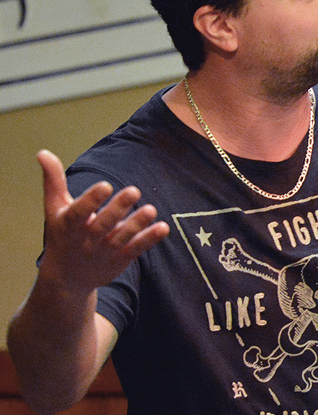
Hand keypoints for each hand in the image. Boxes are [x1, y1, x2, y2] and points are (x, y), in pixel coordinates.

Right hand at [36, 150, 168, 294]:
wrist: (66, 277)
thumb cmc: (62, 233)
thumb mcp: (55, 208)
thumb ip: (53, 181)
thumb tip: (43, 152)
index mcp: (68, 225)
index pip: (79, 213)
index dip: (91, 200)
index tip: (106, 185)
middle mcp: (86, 240)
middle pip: (103, 225)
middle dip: (117, 209)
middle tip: (134, 190)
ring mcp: (104, 251)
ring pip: (122, 238)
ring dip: (137, 224)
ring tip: (151, 209)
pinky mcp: (120, 259)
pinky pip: (136, 249)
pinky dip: (149, 239)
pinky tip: (163, 228)